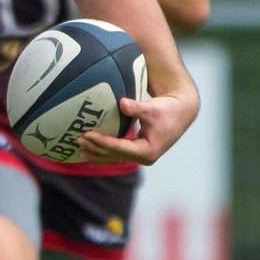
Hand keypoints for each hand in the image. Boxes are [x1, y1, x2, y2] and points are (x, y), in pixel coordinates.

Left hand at [78, 89, 198, 166]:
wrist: (182, 112)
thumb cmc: (169, 109)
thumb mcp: (153, 109)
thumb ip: (137, 107)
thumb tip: (121, 103)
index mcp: (148, 150)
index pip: (120, 148)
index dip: (102, 142)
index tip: (88, 135)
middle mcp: (144, 157)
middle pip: (114, 155)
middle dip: (95, 148)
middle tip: (77, 140)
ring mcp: (141, 156)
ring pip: (114, 157)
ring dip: (96, 153)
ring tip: (78, 149)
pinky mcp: (138, 151)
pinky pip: (118, 153)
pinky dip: (104, 152)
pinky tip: (90, 152)